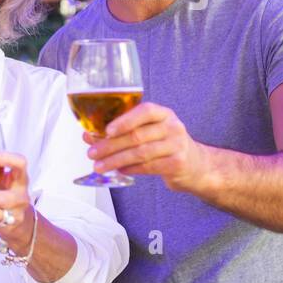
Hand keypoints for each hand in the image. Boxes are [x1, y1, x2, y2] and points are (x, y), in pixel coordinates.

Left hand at [85, 102, 209, 191]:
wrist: (194, 165)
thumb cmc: (163, 145)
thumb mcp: (146, 132)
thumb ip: (118, 132)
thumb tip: (88, 136)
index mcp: (163, 113)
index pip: (145, 111)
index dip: (125, 120)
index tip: (106, 130)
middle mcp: (173, 126)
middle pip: (137, 136)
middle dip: (110, 146)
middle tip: (92, 153)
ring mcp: (178, 145)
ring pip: (141, 153)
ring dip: (116, 160)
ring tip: (99, 166)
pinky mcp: (178, 163)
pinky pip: (149, 167)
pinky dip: (131, 169)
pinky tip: (119, 170)